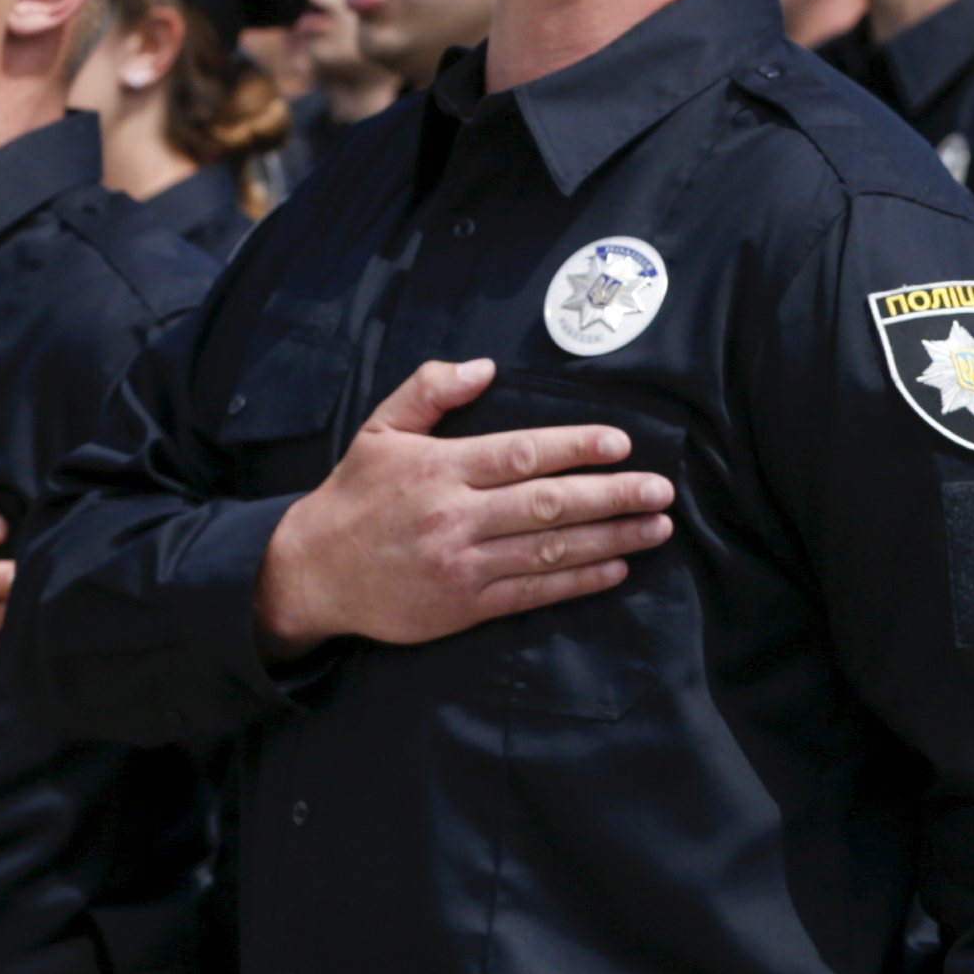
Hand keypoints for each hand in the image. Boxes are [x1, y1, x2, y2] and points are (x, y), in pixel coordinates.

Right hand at [250, 358, 675, 659]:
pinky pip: (530, 594)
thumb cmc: (354, 495)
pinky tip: (614, 570)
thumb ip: (430, 389)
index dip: (575, 447)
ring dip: (610, 540)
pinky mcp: (462, 606)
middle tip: (661, 490)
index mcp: (440, 468)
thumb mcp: (381, 429)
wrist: (311, 572)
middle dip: (612, 496)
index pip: (520, 453)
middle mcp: (454, 517)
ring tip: (655, 528)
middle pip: (547, 504)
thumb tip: (484, 367)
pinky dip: (576, 582)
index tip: (621, 443)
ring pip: (548, 551)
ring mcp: (461, 565)